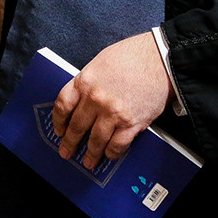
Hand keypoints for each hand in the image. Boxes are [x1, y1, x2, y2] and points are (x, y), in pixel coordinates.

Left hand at [52, 33, 170, 169]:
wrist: (159, 58)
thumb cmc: (133, 56)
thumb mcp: (100, 63)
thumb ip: (88, 82)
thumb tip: (81, 100)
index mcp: (85, 81)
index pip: (62, 105)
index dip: (58, 121)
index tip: (59, 129)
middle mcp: (96, 99)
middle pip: (76, 126)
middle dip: (70, 142)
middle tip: (67, 151)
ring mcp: (113, 113)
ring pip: (96, 140)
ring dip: (91, 153)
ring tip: (89, 160)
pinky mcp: (131, 123)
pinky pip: (117, 145)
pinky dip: (112, 153)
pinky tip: (109, 155)